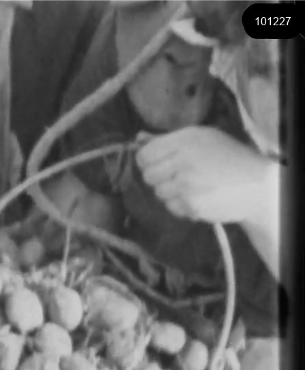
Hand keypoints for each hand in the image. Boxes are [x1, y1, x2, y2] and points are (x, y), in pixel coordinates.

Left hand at [135, 126, 272, 223]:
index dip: (148, 161)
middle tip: (177, 176)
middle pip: (148, 176)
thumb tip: (138, 139)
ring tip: (191, 187)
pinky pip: (171, 207)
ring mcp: (186, 185)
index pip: (144, 155)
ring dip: (170, 192)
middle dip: (159, 178)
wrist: (256, 185)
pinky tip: (197, 197)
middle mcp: (182, 161)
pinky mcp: (190, 204)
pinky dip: (180, 205)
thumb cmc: (228, 158)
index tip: (159, 164)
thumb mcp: (202, 138)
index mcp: (185, 140)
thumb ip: (167, 139)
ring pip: (158, 193)